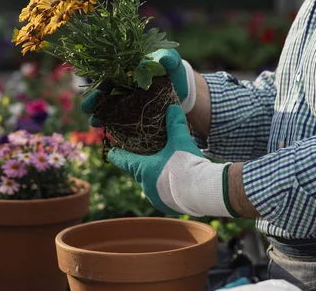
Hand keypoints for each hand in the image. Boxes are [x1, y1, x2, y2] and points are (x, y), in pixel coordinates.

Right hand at [80, 49, 196, 126]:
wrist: (184, 91)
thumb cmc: (174, 72)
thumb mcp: (172, 62)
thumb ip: (168, 58)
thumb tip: (162, 59)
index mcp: (129, 70)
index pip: (110, 75)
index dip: (101, 82)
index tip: (95, 89)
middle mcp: (124, 85)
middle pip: (104, 92)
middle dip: (94, 100)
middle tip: (87, 107)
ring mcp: (127, 100)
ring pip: (107, 107)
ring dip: (98, 113)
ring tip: (94, 121)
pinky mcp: (133, 114)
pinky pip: (118, 119)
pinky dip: (110, 123)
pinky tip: (104, 129)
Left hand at [108, 104, 234, 216]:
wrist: (202, 191)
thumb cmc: (187, 164)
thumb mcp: (180, 140)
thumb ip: (175, 123)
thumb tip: (172, 107)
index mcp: (143, 169)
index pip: (123, 160)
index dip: (118, 154)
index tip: (113, 151)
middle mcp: (145, 186)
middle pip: (140, 173)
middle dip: (145, 165)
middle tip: (151, 157)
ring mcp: (156, 199)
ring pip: (153, 185)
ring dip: (158, 178)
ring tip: (169, 171)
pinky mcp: (168, 208)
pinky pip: (164, 196)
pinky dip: (168, 189)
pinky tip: (178, 184)